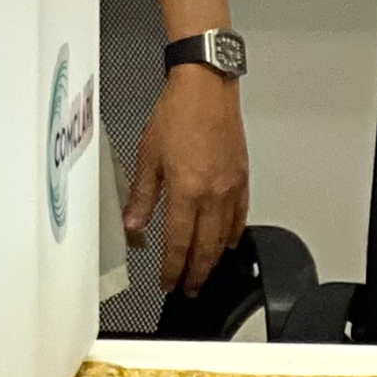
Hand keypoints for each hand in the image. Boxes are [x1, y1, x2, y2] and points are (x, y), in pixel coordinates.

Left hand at [123, 66, 249, 294]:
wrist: (206, 88)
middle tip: (188, 288)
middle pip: (205, 248)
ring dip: (213, 260)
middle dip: (196, 274)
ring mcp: (230, 189)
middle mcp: (212, 195)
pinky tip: (227, 243)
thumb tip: (133, 223)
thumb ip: (142, 194)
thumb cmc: (177, 112)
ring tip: (204, 273)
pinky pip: (240, 218)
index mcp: (186, 190)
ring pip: (224, 238)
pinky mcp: (242, 180)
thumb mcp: (148, 154)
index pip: (178, 243)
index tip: (168, 282)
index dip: (173, 269)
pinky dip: (232, 236)